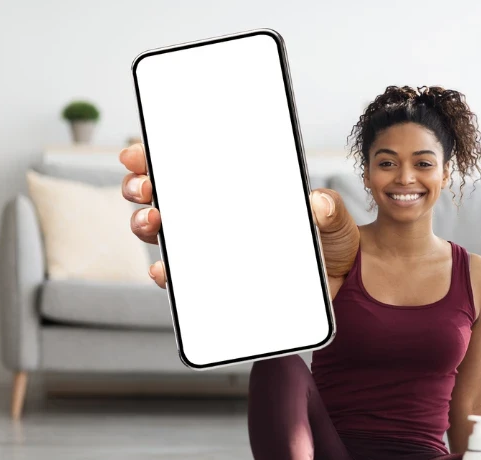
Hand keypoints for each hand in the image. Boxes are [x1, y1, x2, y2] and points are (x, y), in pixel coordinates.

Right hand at [118, 143, 358, 292]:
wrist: (342, 286)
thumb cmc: (332, 243)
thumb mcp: (334, 219)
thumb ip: (328, 209)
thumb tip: (316, 203)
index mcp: (239, 191)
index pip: (190, 167)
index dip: (156, 158)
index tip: (138, 153)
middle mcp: (219, 218)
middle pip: (164, 197)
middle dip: (142, 188)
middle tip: (145, 187)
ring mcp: (215, 249)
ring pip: (165, 234)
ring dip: (147, 226)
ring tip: (153, 222)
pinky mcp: (218, 283)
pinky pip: (184, 278)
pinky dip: (168, 273)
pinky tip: (165, 268)